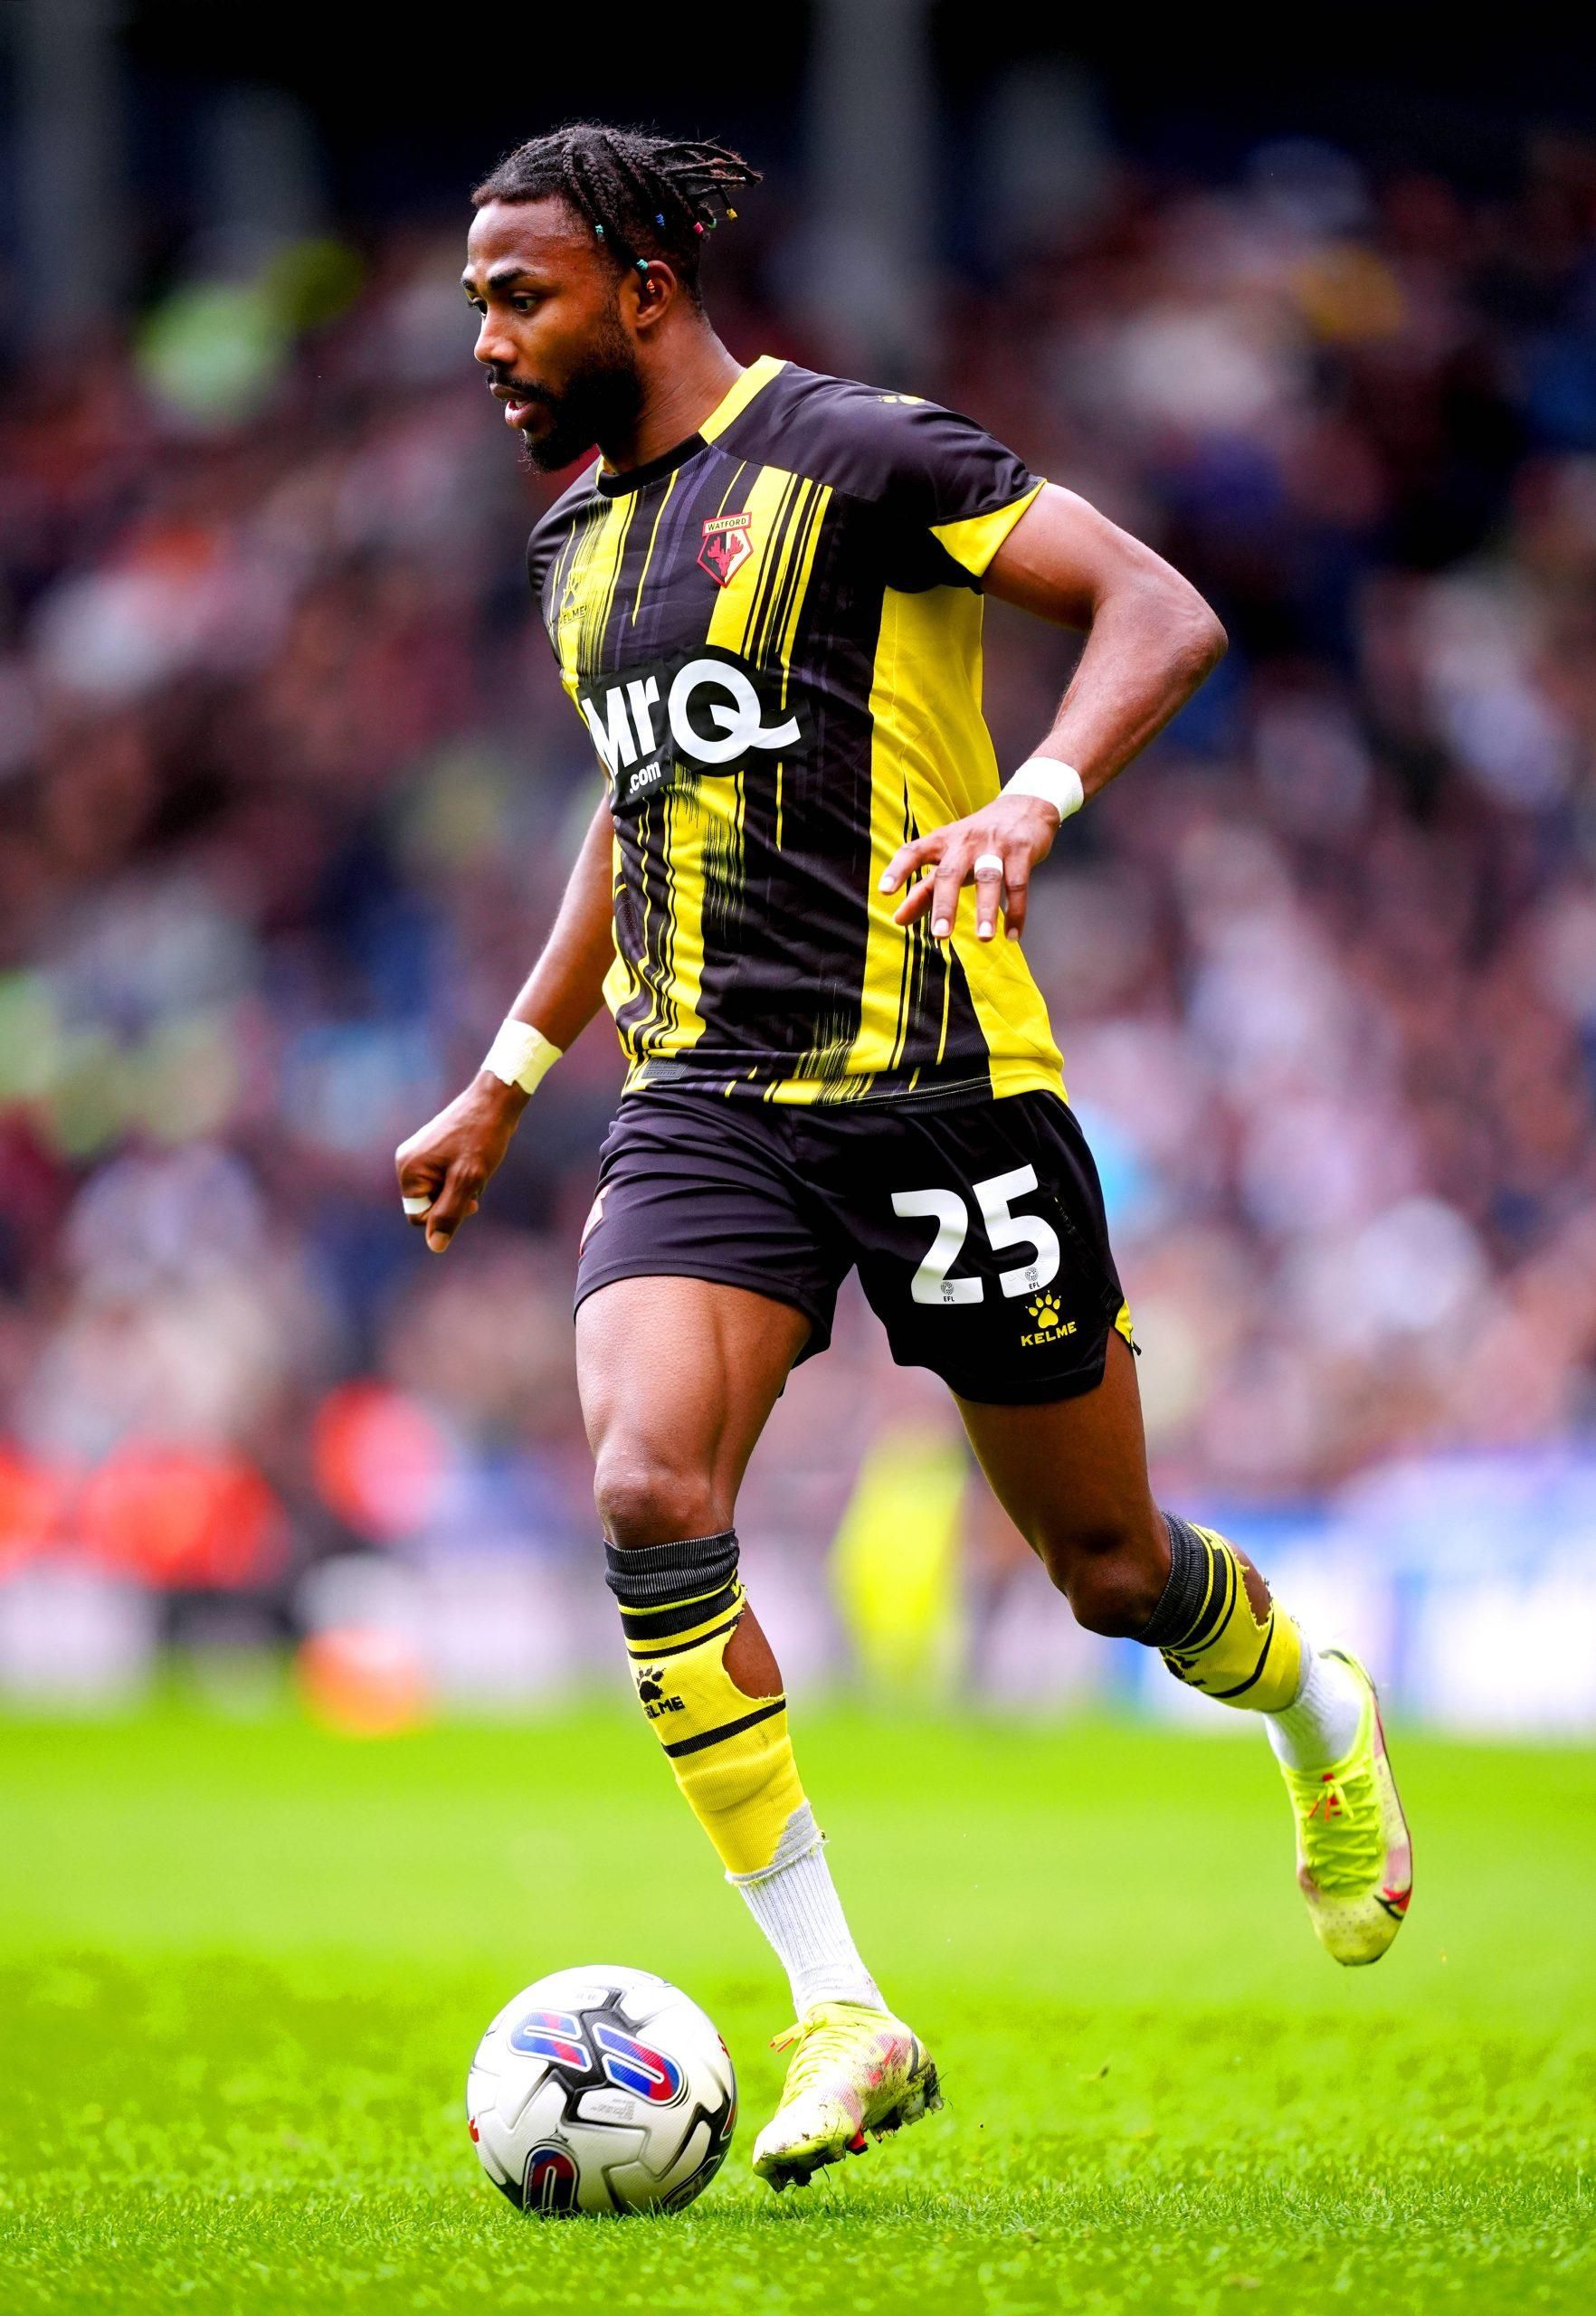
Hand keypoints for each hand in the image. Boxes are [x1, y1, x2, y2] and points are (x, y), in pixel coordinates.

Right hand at [394, 1071, 526, 1252]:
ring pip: (440, 1192)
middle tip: (475, 1182)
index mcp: (409, 1169)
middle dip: (454, 1201)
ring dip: (461, 1190)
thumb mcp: (468, 1181)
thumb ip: (449, 1214)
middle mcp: (407, 1161)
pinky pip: (444, 1178)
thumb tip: (435, 1246)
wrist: (495, 1101)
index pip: (419, 1217)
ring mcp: (419, 1154)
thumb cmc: (482, 1138)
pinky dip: (462, 1178)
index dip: (446, 1216)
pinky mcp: (433, 1150)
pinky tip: (476, 1162)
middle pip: (429, 1205)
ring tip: (477, 1168)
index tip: (471, 1201)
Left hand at [879, 792, 1061, 944]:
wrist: (1024, 807)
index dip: (898, 870)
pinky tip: (1012, 936)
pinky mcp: (1021, 851)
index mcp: (941, 842)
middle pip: (950, 872)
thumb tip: (898, 920)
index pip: (913, 852)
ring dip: (986, 909)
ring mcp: (994, 845)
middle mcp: (964, 842)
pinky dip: (1016, 912)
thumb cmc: (977, 841)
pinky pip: (1018, 885)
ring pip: (988, 878)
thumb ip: (925, 889)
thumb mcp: (949, 858)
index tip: (885, 891)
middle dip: (945, 904)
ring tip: (984, 938)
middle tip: (940, 934)